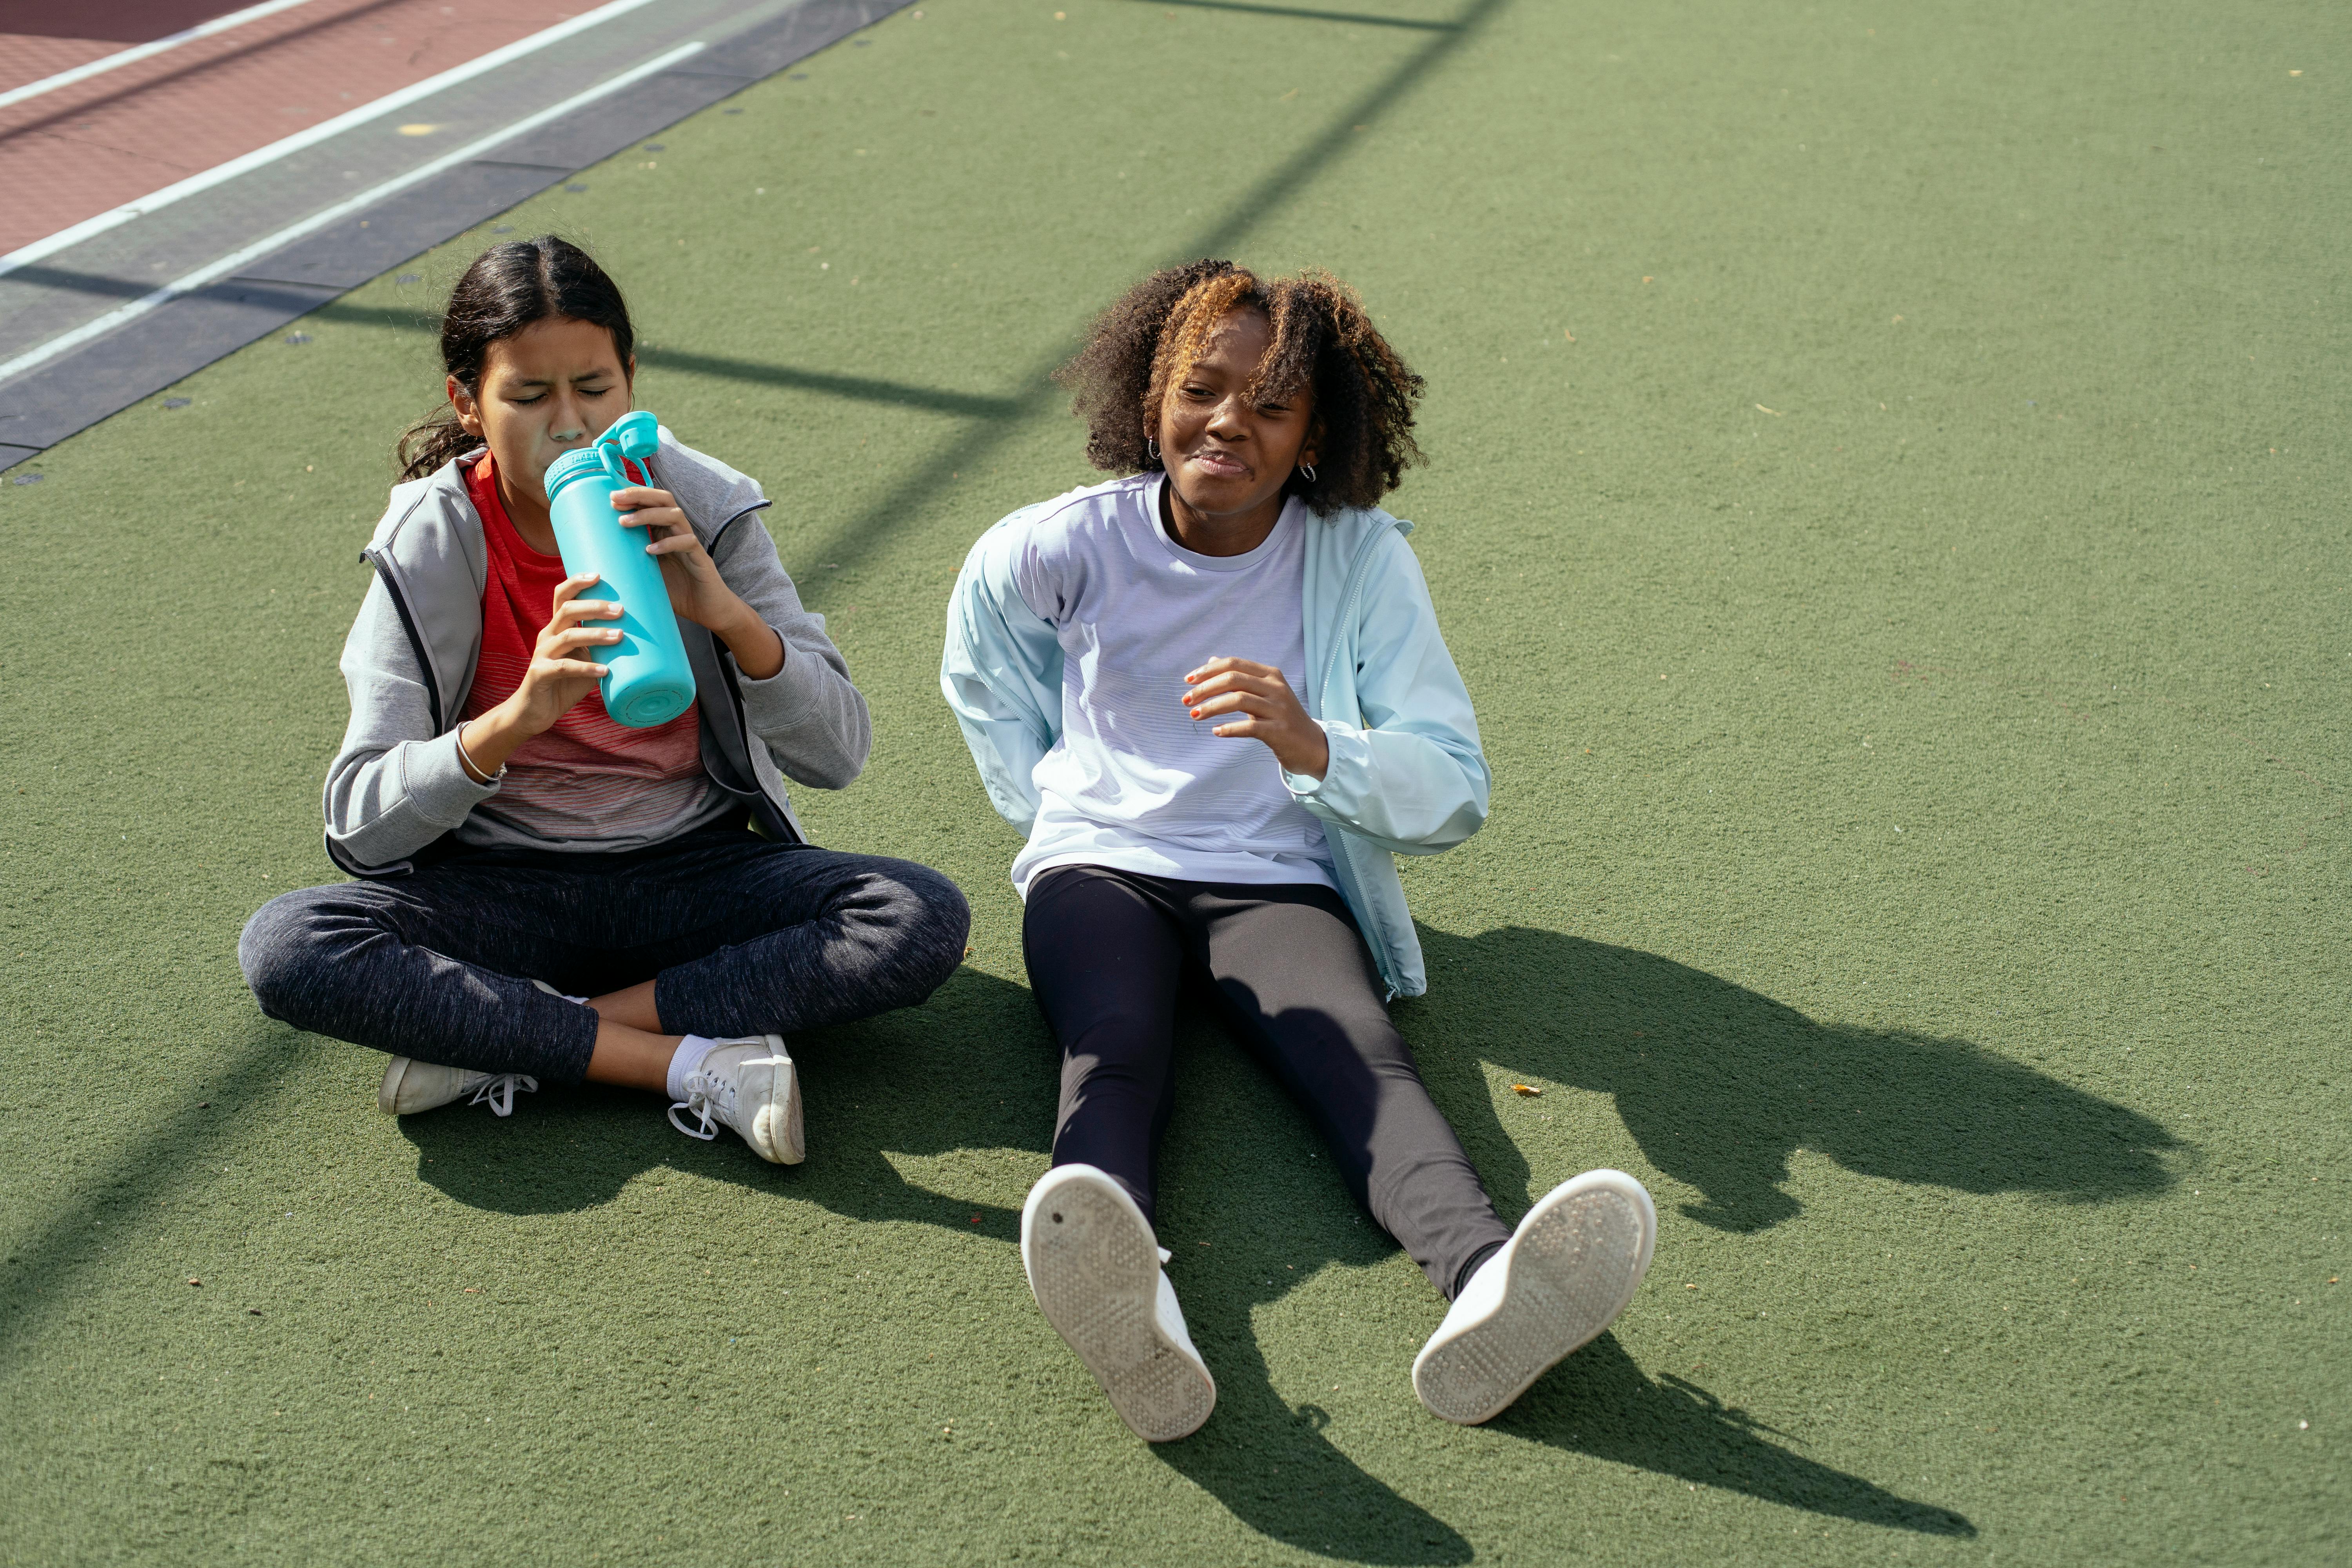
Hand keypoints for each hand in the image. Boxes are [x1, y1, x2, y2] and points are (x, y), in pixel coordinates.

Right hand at [456, 573, 617, 779]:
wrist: (536, 711)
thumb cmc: (564, 683)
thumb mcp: (585, 660)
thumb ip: (601, 647)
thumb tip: (636, 636)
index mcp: (556, 628)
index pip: (562, 596)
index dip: (577, 583)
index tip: (600, 575)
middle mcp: (547, 636)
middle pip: (566, 610)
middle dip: (594, 607)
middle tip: (620, 609)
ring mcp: (542, 654)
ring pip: (568, 636)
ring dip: (596, 635)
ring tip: (619, 637)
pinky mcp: (540, 674)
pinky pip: (565, 667)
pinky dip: (587, 668)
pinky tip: (605, 671)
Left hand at [611, 485, 782, 677]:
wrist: (709, 612)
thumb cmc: (679, 593)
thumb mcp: (649, 574)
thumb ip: (633, 561)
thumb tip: (600, 558)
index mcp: (666, 532)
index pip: (653, 503)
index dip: (633, 496)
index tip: (610, 498)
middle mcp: (679, 532)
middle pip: (664, 500)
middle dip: (638, 495)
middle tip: (615, 499)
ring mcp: (691, 543)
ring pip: (674, 515)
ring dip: (648, 515)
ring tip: (624, 522)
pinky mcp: (702, 558)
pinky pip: (687, 541)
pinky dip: (668, 543)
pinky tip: (650, 550)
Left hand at [1182, 656, 1329, 779]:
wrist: (1312, 746)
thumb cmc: (1281, 718)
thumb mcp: (1263, 693)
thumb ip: (1240, 677)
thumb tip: (1211, 661)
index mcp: (1271, 675)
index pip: (1233, 663)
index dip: (1208, 670)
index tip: (1188, 680)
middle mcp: (1276, 688)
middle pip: (1233, 678)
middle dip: (1205, 688)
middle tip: (1186, 700)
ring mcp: (1278, 709)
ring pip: (1238, 700)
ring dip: (1211, 707)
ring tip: (1194, 715)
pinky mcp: (1279, 731)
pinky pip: (1249, 727)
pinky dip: (1229, 728)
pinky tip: (1216, 732)